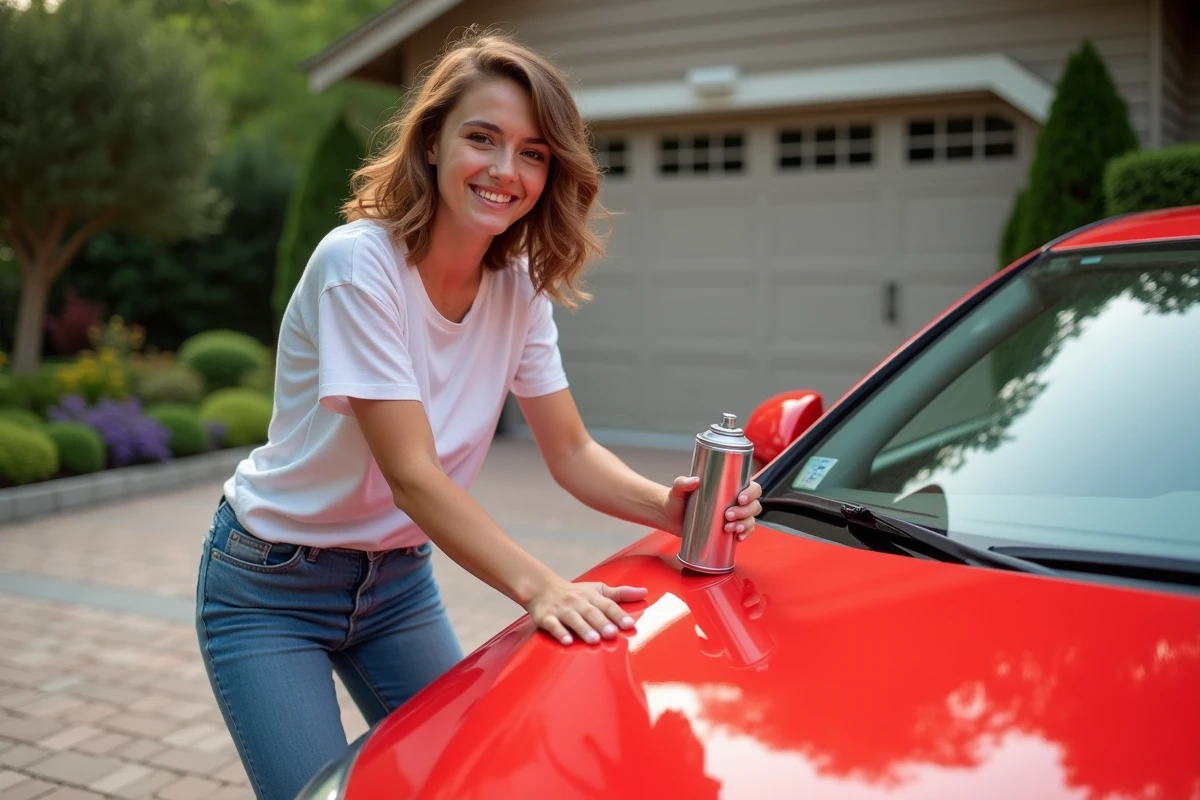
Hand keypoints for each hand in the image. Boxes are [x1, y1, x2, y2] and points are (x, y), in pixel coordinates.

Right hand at [526, 578, 646, 645]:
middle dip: (602, 623)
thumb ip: (621, 594)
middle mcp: (578, 602)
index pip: (608, 605)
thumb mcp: (598, 590)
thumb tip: (645, 592)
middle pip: (591, 613)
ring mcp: (561, 610)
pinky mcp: (546, 617)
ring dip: (583, 629)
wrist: (542, 588)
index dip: (618, 615)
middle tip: (612, 634)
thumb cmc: (576, 593)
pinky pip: (553, 625)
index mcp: (592, 596)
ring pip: (573, 619)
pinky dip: (559, 633)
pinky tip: (567, 641)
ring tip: (594, 640)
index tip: (629, 625)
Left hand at [664, 477, 763, 541]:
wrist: (670, 517)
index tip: (740, 499)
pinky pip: (745, 531)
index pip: (751, 487)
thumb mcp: (678, 489)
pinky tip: (738, 538)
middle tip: (727, 515)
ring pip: (750, 519)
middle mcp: (734, 501)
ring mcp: (733, 516)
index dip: (752, 492)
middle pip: (754, 505)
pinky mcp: (729, 529)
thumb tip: (694, 480)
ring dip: (744, 524)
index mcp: (729, 487)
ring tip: (728, 528)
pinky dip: (745, 534)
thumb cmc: (676, 499)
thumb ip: (682, 483)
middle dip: (745, 511)